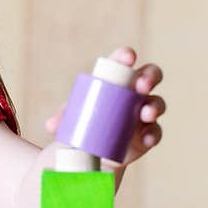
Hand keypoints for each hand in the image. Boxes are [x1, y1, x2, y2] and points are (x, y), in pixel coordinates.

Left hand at [45, 46, 165, 167]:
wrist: (89, 152)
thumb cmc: (81, 124)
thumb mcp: (69, 118)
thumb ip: (61, 118)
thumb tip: (51, 125)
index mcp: (114, 80)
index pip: (123, 62)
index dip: (126, 56)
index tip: (128, 57)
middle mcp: (134, 92)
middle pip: (149, 76)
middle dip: (149, 77)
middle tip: (141, 85)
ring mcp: (143, 113)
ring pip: (156, 103)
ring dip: (154, 106)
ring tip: (146, 113)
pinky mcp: (147, 134)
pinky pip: (156, 132)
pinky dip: (154, 134)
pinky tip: (147, 139)